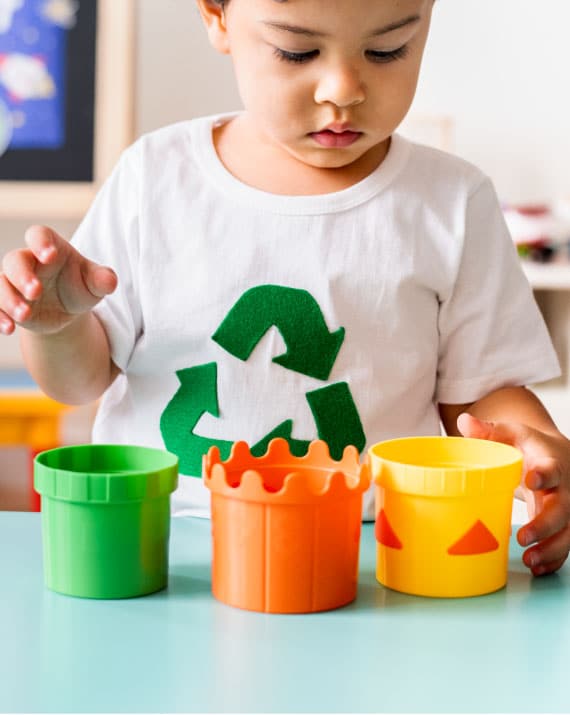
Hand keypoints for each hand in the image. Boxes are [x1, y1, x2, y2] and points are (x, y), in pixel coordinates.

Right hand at [0, 225, 116, 335]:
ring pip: (1, 284)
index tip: (49, 255)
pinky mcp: (7, 302)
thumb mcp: (95, 283)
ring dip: (9, 299)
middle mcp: (27, 262)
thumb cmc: (81, 286)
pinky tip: (8, 329)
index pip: (39, 235)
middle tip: (35, 291)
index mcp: (49, 248)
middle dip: (22, 276)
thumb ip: (102, 279)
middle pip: (15, 260)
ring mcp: (13, 282)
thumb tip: (110, 281)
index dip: (41, 242)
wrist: (67, 310)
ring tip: (25, 315)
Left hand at [458, 412, 569, 575]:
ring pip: (568, 532)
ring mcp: (567, 509)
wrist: (558, 457)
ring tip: (530, 560)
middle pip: (563, 508)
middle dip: (545, 524)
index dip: (544, 474)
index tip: (531, 480)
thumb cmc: (528, 446)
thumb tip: (464, 420)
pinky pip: (565, 545)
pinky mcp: (564, 525)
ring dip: (551, 548)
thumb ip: (488, 431)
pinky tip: (538, 567)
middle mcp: (564, 488)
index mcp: (549, 461)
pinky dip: (554, 558)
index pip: (552, 467)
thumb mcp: (511, 434)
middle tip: (523, 536)